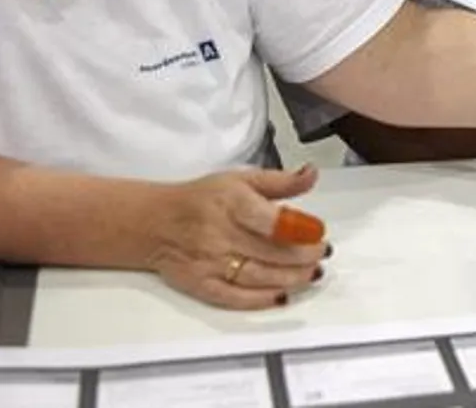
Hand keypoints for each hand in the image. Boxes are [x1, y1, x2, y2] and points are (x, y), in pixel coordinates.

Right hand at [142, 165, 330, 309]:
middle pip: (271, 252)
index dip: (302, 229)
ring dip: (291, 279)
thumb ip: (281, 181)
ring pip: (258, 276)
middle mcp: (220, 234)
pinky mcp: (200, 283)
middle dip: (304, 256)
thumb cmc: (200, 200)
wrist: (153, 221)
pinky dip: (260, 300)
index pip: (272, 221)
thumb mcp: (242, 179)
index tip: (319, 231)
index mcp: (232, 203)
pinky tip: (281, 296)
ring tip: (311, 274)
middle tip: (321, 254)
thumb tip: (311, 175)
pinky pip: (234, 297)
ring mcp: (209, 262)